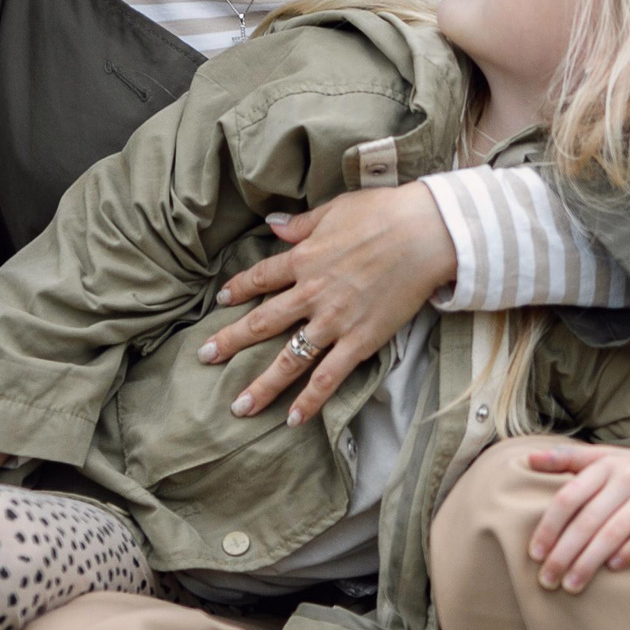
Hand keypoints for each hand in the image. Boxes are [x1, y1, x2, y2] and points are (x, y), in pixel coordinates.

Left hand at [197, 184, 457, 425]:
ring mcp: (334, 321)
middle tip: (204, 357)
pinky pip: (330, 376)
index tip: (221, 301)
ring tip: (239, 406)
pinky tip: (294, 420)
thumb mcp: (336, 209)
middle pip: (262, 322)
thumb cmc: (383, 213)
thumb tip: (273, 224)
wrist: (424, 233)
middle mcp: (311, 294)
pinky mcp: (360, 341)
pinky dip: (311, 400)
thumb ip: (302, 224)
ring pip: (289, 358)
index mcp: (304, 259)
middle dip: (230, 342)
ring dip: (262, 385)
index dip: (238, 289)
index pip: (260, 278)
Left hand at [523, 444, 629, 593]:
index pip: (568, 497)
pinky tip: (614, 570)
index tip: (534, 554)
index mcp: (605, 464)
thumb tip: (528, 458)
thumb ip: (569, 460)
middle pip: (587, 519)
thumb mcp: (607, 460)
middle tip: (547, 581)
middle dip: (564, 553)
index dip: (549, 526)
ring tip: (572, 586)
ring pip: (614, 530)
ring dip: (590, 561)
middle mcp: (627, 475)